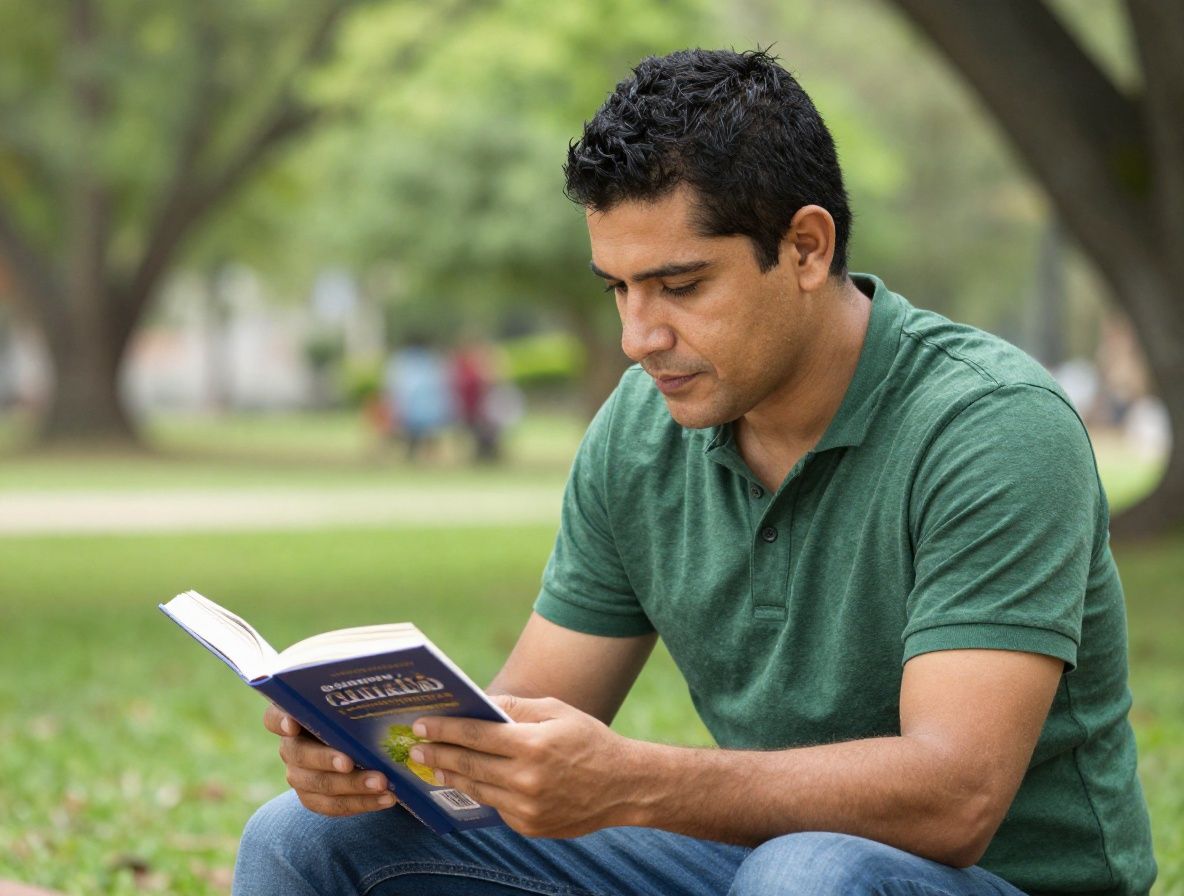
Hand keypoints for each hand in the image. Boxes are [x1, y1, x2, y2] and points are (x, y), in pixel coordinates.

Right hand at [263, 703, 396, 816]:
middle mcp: (290, 746)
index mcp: (293, 715)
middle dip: (326, 759)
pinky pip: (332, 806)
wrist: (363, 742)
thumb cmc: (357, 711)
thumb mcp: (354, 699)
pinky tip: (386, 798)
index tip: (293, 724)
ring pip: (318, 784)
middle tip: (350, 762)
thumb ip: (354, 693)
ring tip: (383, 783)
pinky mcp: (313, 798)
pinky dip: (361, 803)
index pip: (274, 717)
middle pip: (298, 754)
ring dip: (352, 785)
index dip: (281, 720)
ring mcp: (299, 775)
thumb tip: (374, 677)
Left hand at [411, 694, 640, 837]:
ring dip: (451, 775)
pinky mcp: (530, 826)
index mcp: (532, 745)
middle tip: (415, 746)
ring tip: (435, 764)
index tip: (421, 724)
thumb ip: (517, 708)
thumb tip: (482, 703)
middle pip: (469, 764)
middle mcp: (526, 779)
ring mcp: (527, 808)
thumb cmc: (590, 740)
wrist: (624, 787)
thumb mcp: (557, 712)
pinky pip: (496, 807)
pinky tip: (468, 781)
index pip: (475, 735)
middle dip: (438, 753)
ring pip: (477, 789)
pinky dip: (481, 792)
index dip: (444, 729)